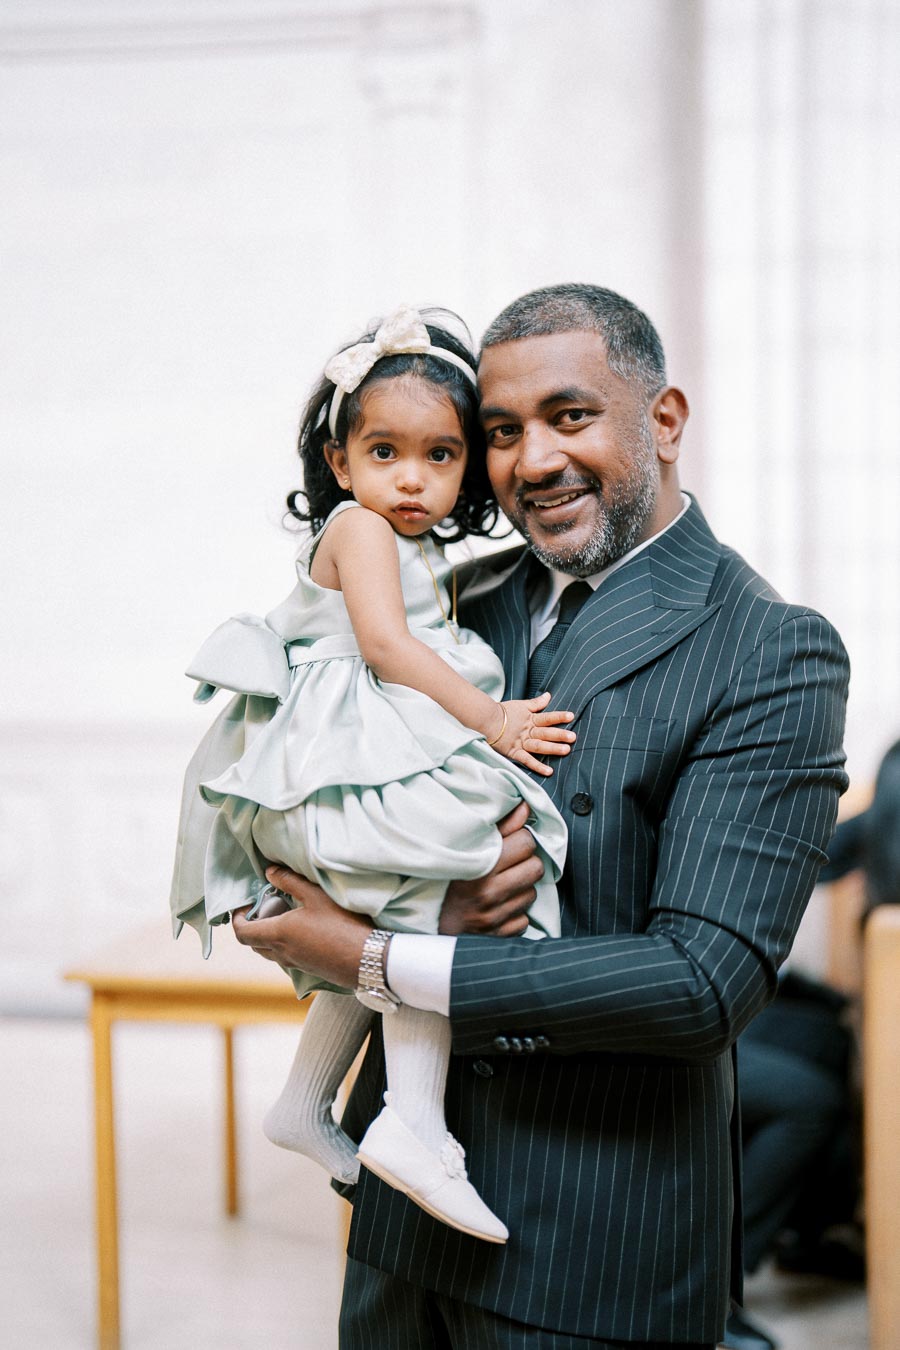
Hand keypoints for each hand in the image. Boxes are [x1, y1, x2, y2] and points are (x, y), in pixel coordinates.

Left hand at [232, 866, 371, 988]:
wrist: (366, 959)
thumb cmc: (342, 924)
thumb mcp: (316, 895)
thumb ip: (290, 882)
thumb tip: (269, 872)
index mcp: (278, 934)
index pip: (242, 932)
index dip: (236, 919)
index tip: (243, 904)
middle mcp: (282, 952)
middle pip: (253, 943)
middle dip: (252, 925)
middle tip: (265, 905)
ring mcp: (295, 963)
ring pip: (269, 952)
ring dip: (268, 935)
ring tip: (284, 915)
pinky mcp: (308, 968)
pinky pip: (285, 957)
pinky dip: (283, 943)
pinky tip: (303, 929)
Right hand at [439, 801, 543, 936]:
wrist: (427, 916)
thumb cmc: (446, 876)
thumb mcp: (468, 846)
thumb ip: (501, 826)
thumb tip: (526, 806)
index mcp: (481, 865)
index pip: (526, 842)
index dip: (522, 838)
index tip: (513, 841)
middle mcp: (490, 892)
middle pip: (535, 867)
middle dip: (527, 862)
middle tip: (512, 862)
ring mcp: (495, 916)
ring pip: (532, 893)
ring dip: (522, 887)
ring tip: (503, 883)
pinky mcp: (498, 935)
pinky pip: (523, 920)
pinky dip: (515, 912)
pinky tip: (499, 905)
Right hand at [491, 692, 575, 775]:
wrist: (485, 720)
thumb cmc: (502, 712)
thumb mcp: (521, 705)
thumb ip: (536, 703)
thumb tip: (548, 695)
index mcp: (530, 719)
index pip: (547, 717)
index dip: (558, 717)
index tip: (571, 716)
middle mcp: (527, 731)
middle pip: (545, 733)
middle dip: (559, 735)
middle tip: (573, 737)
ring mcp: (521, 742)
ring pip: (539, 746)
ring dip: (552, 748)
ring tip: (566, 750)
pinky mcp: (514, 752)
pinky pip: (527, 760)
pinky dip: (537, 766)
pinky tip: (549, 771)